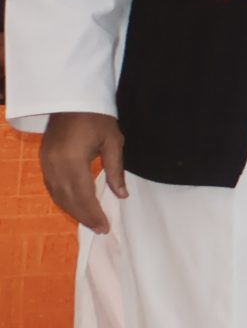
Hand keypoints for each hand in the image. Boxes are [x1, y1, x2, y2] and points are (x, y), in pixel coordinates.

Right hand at [39, 111, 125, 234]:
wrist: (72, 99)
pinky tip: (75, 205)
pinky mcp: (43, 160)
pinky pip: (51, 186)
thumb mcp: (113, 142)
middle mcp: (54, 165)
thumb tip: (122, 196)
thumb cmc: (97, 117)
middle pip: (67, 199)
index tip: (105, 227)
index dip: (93, 213)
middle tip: (100, 228)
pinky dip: (63, 199)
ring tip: (90, 221)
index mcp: (72, 160)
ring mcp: (46, 163)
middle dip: (84, 216)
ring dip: (72, 210)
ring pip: (57, 195)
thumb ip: (116, 170)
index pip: (82, 196)